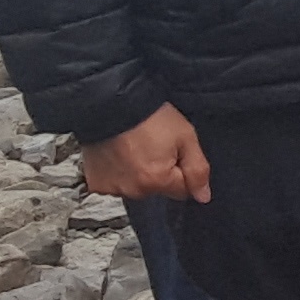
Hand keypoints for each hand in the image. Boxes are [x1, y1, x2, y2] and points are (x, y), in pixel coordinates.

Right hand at [81, 104, 208, 204]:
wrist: (112, 102)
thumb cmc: (149, 116)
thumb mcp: (185, 137)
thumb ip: (197, 170)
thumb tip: (203, 196)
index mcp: (157, 181)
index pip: (182, 191)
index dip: (182, 170)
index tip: (173, 151)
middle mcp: (133, 190)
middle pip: (157, 190)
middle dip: (159, 172)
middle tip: (153, 145)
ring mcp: (112, 188)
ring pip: (135, 187)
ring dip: (137, 173)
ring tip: (133, 147)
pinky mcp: (96, 182)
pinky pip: (113, 183)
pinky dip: (117, 172)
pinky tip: (117, 153)